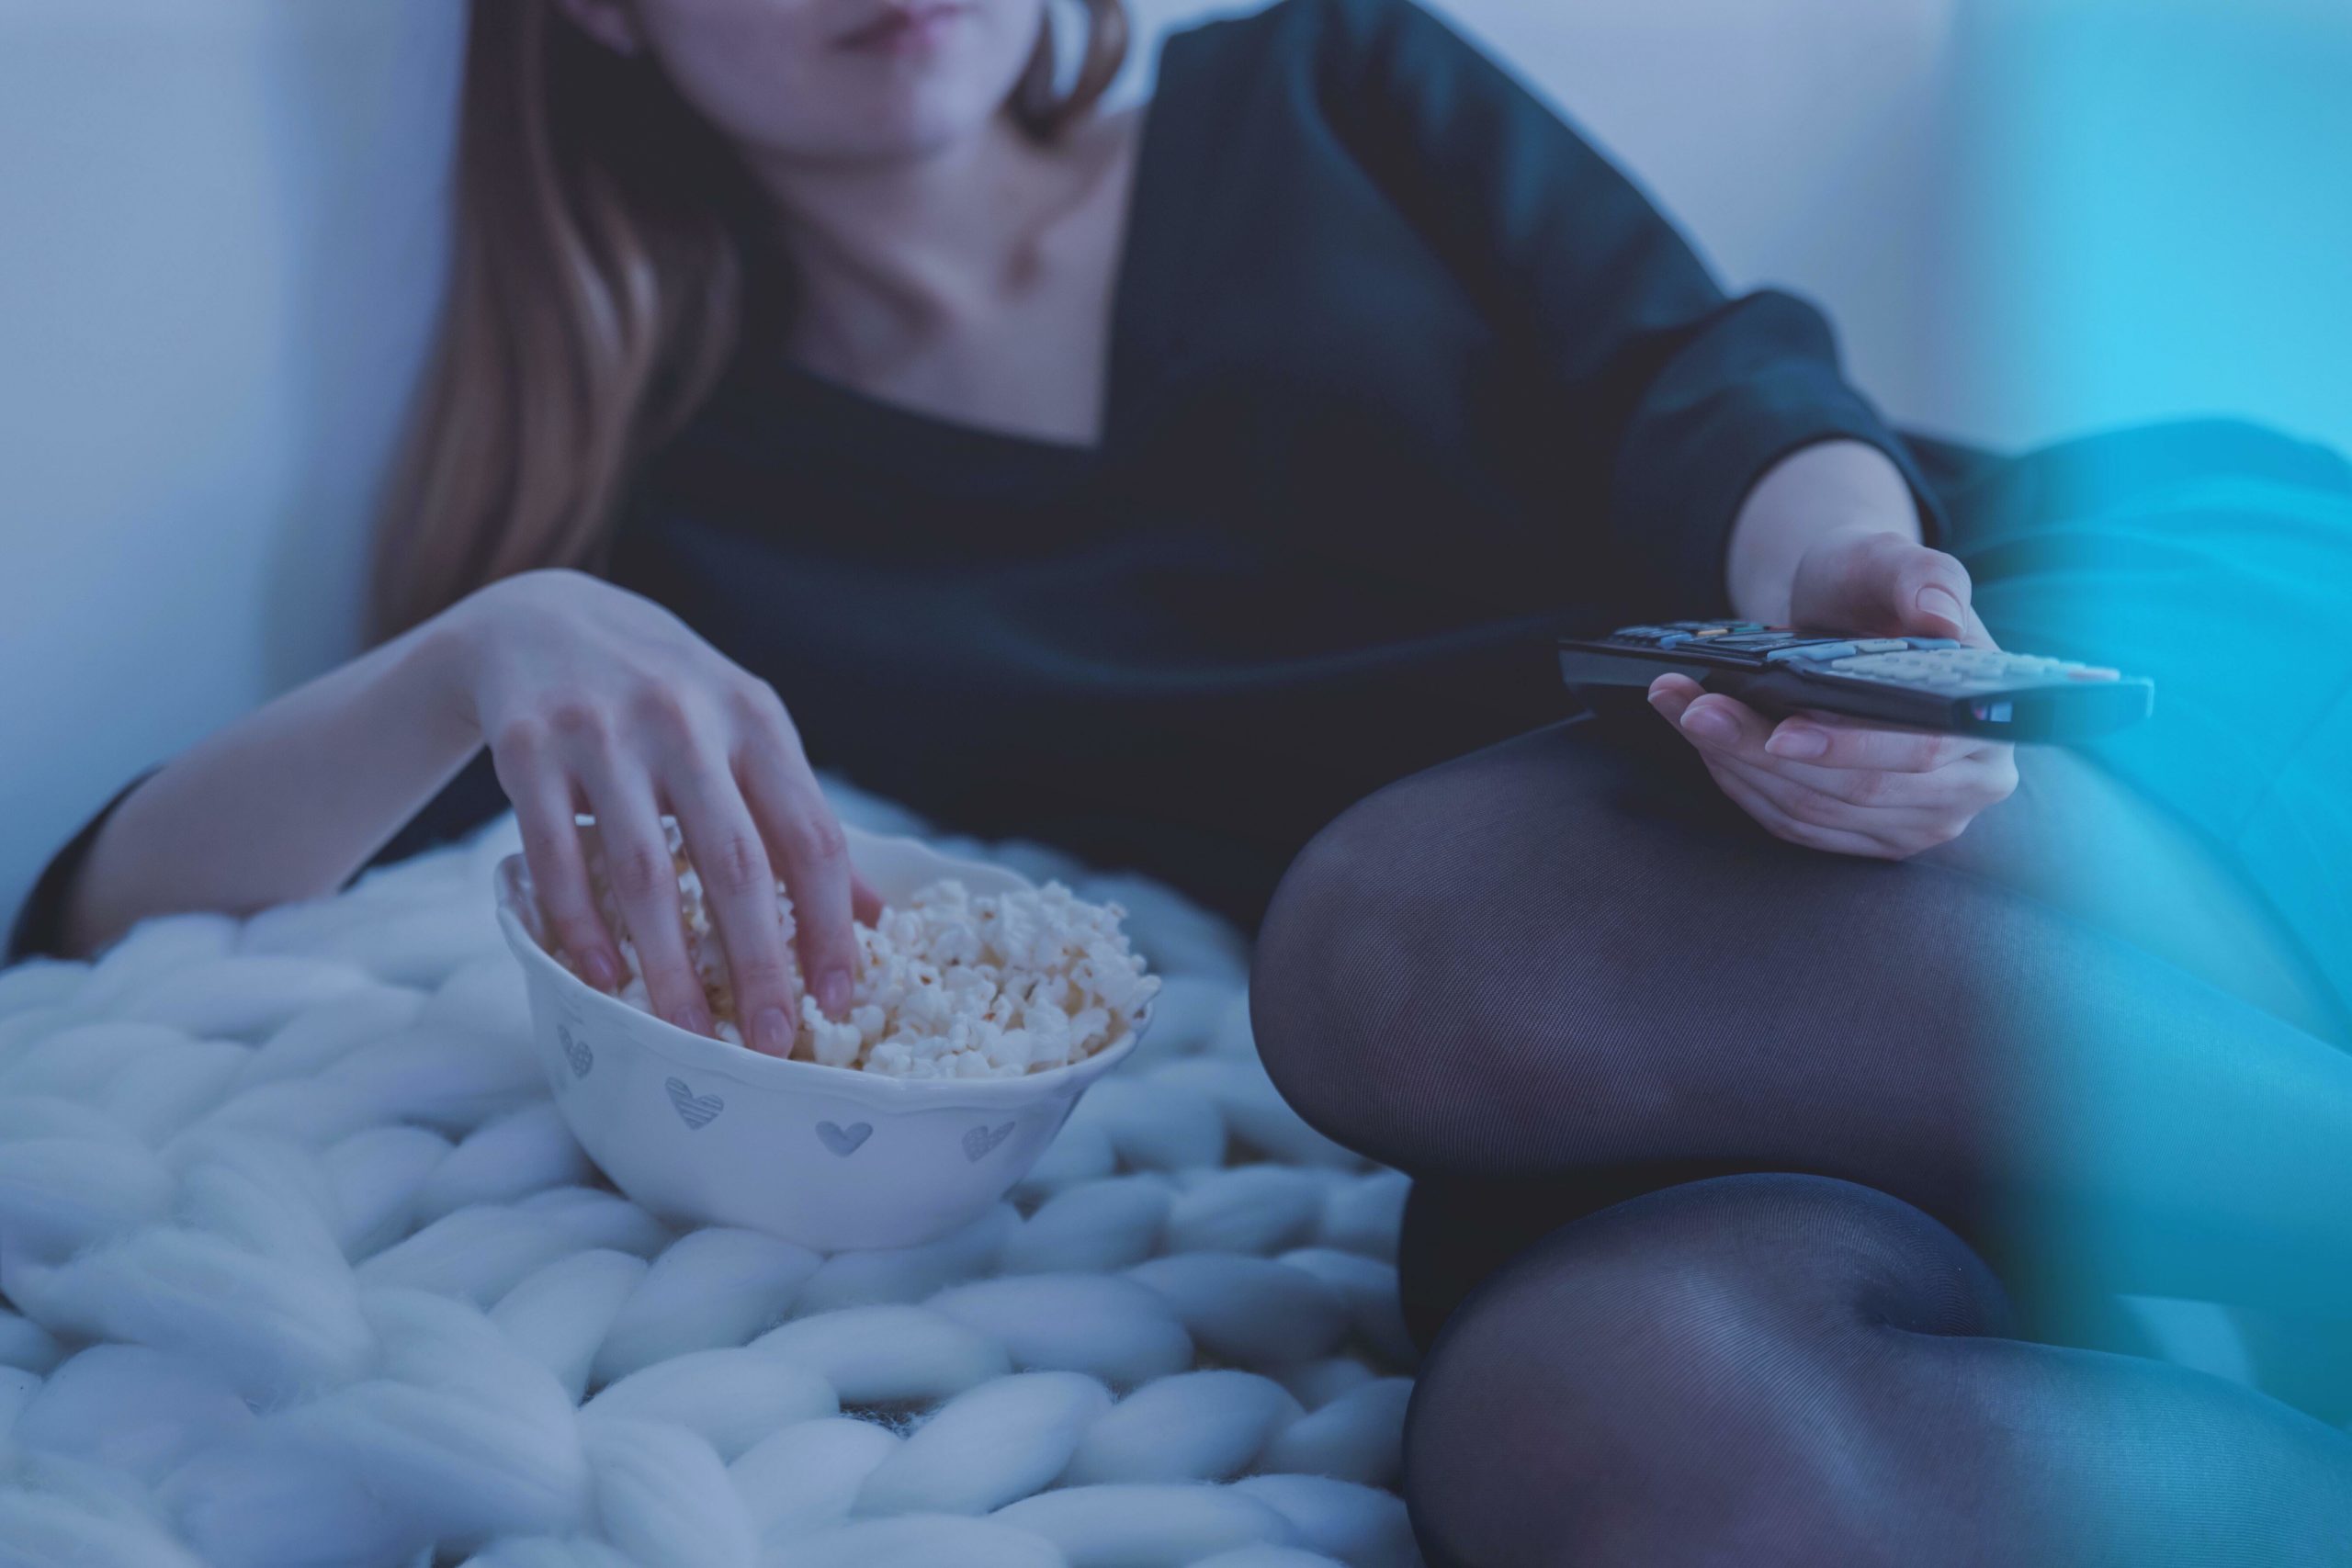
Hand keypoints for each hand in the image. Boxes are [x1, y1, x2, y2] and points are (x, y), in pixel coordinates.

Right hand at [442, 570, 883, 1052]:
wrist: (539, 618)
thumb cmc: (665, 695)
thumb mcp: (743, 731)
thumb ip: (799, 815)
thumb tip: (874, 917)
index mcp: (756, 719)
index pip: (812, 837)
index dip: (832, 925)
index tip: (841, 999)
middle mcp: (686, 721)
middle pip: (737, 865)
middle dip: (760, 963)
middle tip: (767, 1043)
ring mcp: (603, 732)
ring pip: (645, 871)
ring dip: (668, 965)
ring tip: (686, 1035)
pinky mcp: (528, 747)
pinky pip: (558, 855)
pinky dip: (580, 926)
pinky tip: (601, 981)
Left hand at [1648, 528, 2018, 859]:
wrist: (1847, 618)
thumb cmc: (1873, 588)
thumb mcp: (1892, 561)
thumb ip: (1923, 577)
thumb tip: (1940, 616)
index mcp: (1990, 723)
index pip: (1919, 751)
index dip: (1846, 747)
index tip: (1777, 732)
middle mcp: (1968, 784)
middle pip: (1852, 790)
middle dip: (1759, 749)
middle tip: (1695, 708)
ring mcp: (1918, 820)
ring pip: (1810, 812)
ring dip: (1734, 764)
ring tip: (1682, 711)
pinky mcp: (1866, 836)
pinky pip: (1792, 824)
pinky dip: (1739, 782)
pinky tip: (1704, 740)